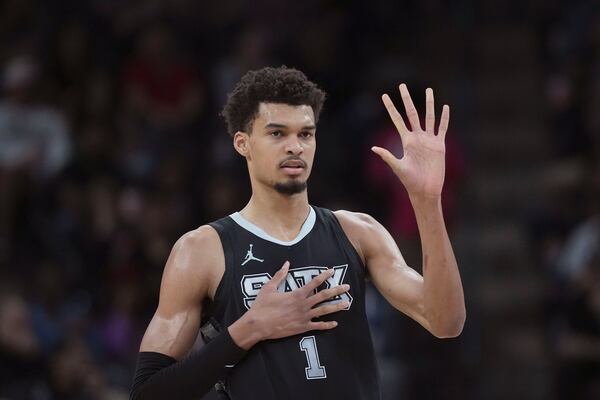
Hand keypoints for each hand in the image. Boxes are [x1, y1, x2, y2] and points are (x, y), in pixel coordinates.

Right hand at [229, 261, 349, 348]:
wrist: (258, 325)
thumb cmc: (262, 306)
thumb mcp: (269, 288)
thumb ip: (279, 275)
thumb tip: (286, 263)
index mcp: (296, 294)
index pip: (314, 282)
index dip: (324, 276)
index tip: (332, 271)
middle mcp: (303, 305)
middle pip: (324, 295)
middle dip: (337, 290)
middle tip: (347, 287)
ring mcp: (304, 317)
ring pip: (324, 310)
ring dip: (336, 306)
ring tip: (347, 303)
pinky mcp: (302, 328)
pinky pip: (317, 326)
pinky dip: (327, 325)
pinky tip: (335, 323)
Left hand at [371, 84, 449, 199]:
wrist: (425, 190)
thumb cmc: (410, 181)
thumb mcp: (398, 167)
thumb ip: (387, 156)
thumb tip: (374, 148)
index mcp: (406, 141)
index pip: (397, 120)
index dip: (391, 108)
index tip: (384, 96)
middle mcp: (417, 138)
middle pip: (412, 113)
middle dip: (407, 99)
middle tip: (402, 85)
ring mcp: (429, 141)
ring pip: (429, 117)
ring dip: (429, 104)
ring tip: (428, 90)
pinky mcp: (439, 146)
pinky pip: (442, 129)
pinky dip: (444, 118)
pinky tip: (445, 107)